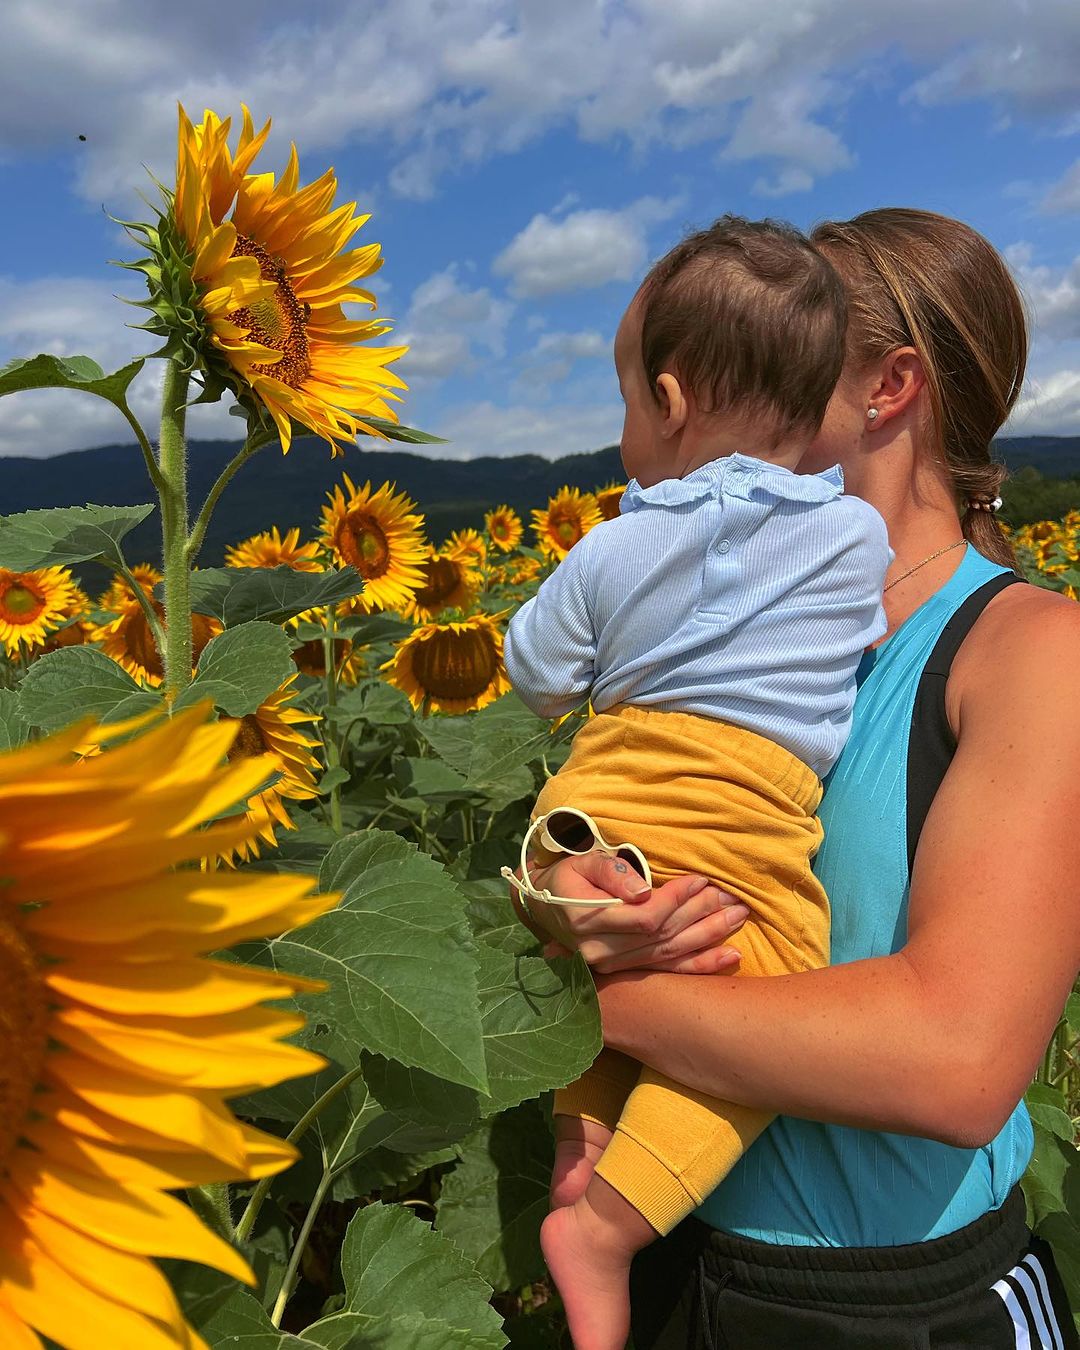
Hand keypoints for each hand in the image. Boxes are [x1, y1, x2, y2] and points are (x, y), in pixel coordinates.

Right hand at [514, 851, 748, 974]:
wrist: (547, 907)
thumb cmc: (569, 876)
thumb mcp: (583, 861)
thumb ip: (610, 873)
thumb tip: (642, 892)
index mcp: (589, 921)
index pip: (645, 916)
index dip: (676, 900)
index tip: (701, 879)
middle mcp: (601, 950)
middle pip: (663, 936)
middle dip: (701, 914)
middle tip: (733, 898)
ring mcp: (614, 965)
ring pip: (670, 953)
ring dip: (708, 936)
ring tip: (739, 917)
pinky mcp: (627, 970)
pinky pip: (668, 970)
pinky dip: (701, 964)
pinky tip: (731, 956)